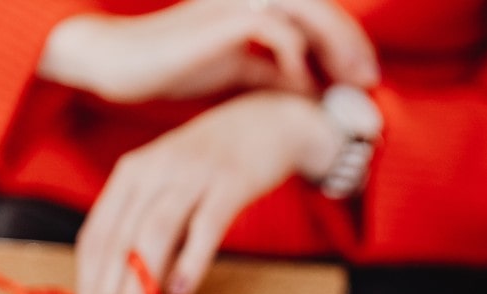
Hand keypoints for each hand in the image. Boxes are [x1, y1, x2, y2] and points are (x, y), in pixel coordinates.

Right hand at [38, 0, 378, 102]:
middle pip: (319, 9)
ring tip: (348, 81)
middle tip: (369, 79)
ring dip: (334, 48)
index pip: (315, 14)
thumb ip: (273, 74)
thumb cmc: (174, 68)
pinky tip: (302, 84)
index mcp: (253, 5)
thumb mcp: (237, 73)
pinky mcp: (219, 21)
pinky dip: (296, 58)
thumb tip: (312, 92)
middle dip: (351, 44)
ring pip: (305, 13)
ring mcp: (233, 3)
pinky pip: (274, 30)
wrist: (117, 62)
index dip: (347, 42)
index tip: (364, 77)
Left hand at [74, 88, 380, 293]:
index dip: (87, 284)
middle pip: (118, 239)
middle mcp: (153, 171)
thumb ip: (148, 224)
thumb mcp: (169, 184)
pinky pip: (205, 225)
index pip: (96, 236)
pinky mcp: (229, 182)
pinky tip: (181, 290)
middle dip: (104, 291)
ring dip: (138, 281)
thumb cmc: (214, 163)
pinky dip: (191, 259)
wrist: (269, 121)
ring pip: (153, 233)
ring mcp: (191, 175)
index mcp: (130, 174)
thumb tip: (128, 285)